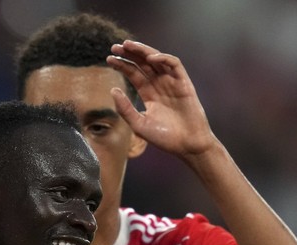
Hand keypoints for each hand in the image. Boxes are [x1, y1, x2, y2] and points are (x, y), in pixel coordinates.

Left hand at [107, 40, 216, 156]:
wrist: (187, 145)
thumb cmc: (164, 138)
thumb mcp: (139, 124)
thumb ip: (125, 109)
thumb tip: (113, 90)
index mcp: (148, 93)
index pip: (133, 73)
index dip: (122, 65)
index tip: (109, 58)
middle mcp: (159, 85)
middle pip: (143, 63)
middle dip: (130, 53)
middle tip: (115, 46)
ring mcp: (172, 82)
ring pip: (157, 60)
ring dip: (144, 51)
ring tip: (129, 45)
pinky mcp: (184, 83)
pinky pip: (174, 65)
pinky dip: (164, 59)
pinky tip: (151, 58)